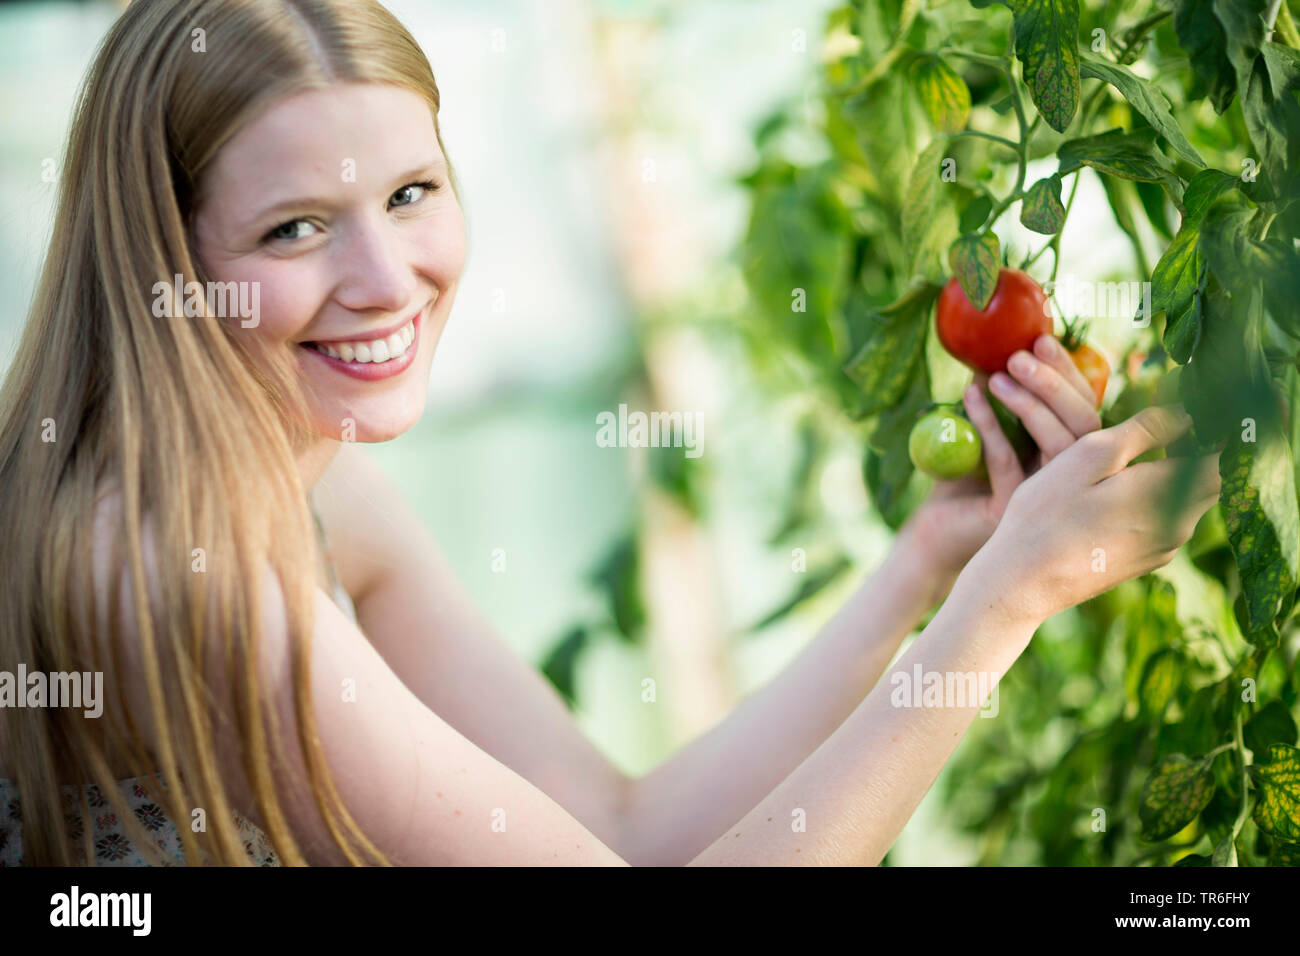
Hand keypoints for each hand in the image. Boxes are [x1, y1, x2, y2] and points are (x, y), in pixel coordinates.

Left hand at [899, 333, 1103, 602]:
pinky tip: (969, 398)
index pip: (1085, 408)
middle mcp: (1072, 480)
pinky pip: (1007, 462)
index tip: (1043, 339)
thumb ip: (999, 398)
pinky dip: (988, 425)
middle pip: (1086, 425)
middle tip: (1022, 354)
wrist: (933, 533)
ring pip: (1059, 446)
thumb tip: (1001, 348)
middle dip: (1056, 383)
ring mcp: (1049, 501)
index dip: (1069, 373)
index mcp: (1070, 457)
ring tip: (997, 374)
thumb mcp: (984, 429)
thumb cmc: (961, 480)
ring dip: (1029, 402)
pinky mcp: (1014, 512)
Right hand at [978, 404, 1221, 625]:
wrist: (1021, 583)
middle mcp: (1178, 524)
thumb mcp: (1088, 457)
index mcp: (1168, 492)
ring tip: (1131, 460)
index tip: (1193, 407)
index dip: (1214, 427)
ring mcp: (1163, 547)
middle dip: (1196, 449)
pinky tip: (1114, 496)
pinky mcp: (1145, 561)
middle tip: (1166, 425)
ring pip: (1187, 500)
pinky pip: (1165, 520)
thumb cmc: (1046, 515)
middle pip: (1209, 477)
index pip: (1221, 452)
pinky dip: (1153, 500)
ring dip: (1171, 476)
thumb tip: (1189, 412)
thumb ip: (1144, 431)